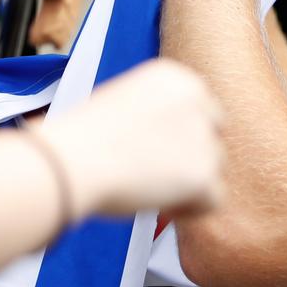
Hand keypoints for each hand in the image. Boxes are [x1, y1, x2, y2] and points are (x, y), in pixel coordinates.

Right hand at [39, 59, 224, 216]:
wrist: (72, 160)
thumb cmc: (82, 138)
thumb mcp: (123, 104)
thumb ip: (155, 116)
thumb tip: (171, 145)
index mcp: (174, 77)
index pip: (200, 106)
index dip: (180, 134)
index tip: (155, 152)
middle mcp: (196, 98)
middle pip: (211, 135)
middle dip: (190, 156)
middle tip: (156, 175)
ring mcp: (202, 136)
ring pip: (213, 167)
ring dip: (188, 182)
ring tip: (149, 190)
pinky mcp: (203, 173)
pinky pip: (213, 199)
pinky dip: (190, 209)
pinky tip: (160, 206)